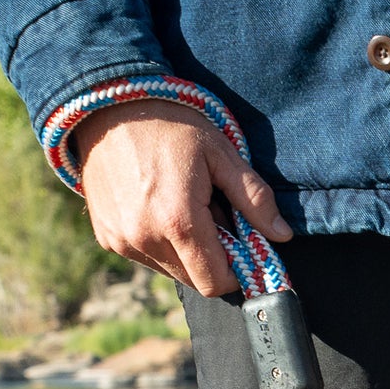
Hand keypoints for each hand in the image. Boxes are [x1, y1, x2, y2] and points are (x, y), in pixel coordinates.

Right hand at [70, 99, 291, 297]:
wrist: (107, 105)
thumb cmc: (170, 125)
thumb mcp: (220, 154)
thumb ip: (254, 199)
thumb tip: (283, 236)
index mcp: (178, 222)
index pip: (216, 283)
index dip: (235, 271)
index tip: (239, 246)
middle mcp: (145, 239)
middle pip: (195, 279)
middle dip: (211, 258)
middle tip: (209, 215)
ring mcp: (121, 240)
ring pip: (171, 270)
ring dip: (185, 251)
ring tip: (181, 206)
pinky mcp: (106, 237)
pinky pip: (146, 257)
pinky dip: (160, 243)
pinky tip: (157, 207)